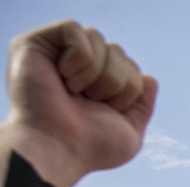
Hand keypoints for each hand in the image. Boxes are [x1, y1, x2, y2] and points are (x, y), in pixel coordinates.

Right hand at [3, 21, 156, 186]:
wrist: (60, 149)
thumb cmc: (90, 147)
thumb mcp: (129, 133)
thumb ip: (142, 107)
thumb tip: (150, 78)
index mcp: (94, 83)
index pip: (129, 66)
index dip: (129, 89)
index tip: (109, 110)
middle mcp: (73, 66)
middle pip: (117, 50)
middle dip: (116, 81)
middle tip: (92, 102)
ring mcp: (53, 53)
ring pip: (97, 38)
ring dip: (98, 73)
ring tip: (75, 93)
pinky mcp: (35, 43)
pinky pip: (74, 29)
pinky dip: (80, 58)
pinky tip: (64, 78)